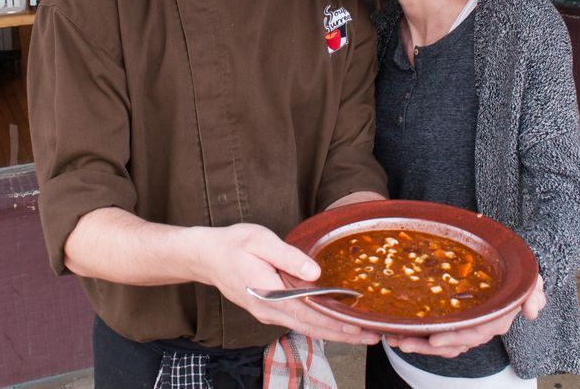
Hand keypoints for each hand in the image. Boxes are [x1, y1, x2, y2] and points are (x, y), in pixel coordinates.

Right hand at [194, 223, 381, 345]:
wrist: (206, 257)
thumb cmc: (233, 245)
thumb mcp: (260, 241)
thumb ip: (288, 255)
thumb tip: (316, 272)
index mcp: (270, 294)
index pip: (310, 314)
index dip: (336, 322)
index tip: (360, 327)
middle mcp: (271, 310)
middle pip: (313, 327)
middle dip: (344, 334)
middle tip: (373, 337)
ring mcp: (269, 313)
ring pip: (307, 327)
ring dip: (334, 332)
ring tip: (361, 333)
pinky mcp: (269, 309)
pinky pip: (298, 321)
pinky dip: (319, 324)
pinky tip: (334, 321)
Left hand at [385, 275, 545, 357]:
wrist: (509, 272)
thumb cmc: (516, 276)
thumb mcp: (530, 281)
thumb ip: (533, 293)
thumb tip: (532, 310)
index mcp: (495, 319)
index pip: (474, 333)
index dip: (454, 337)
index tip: (434, 338)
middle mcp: (479, 327)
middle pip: (452, 343)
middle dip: (426, 345)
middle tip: (402, 341)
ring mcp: (465, 327)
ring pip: (441, 343)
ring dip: (417, 343)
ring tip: (394, 339)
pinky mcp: (454, 323)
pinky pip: (436, 335)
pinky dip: (418, 336)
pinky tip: (398, 332)